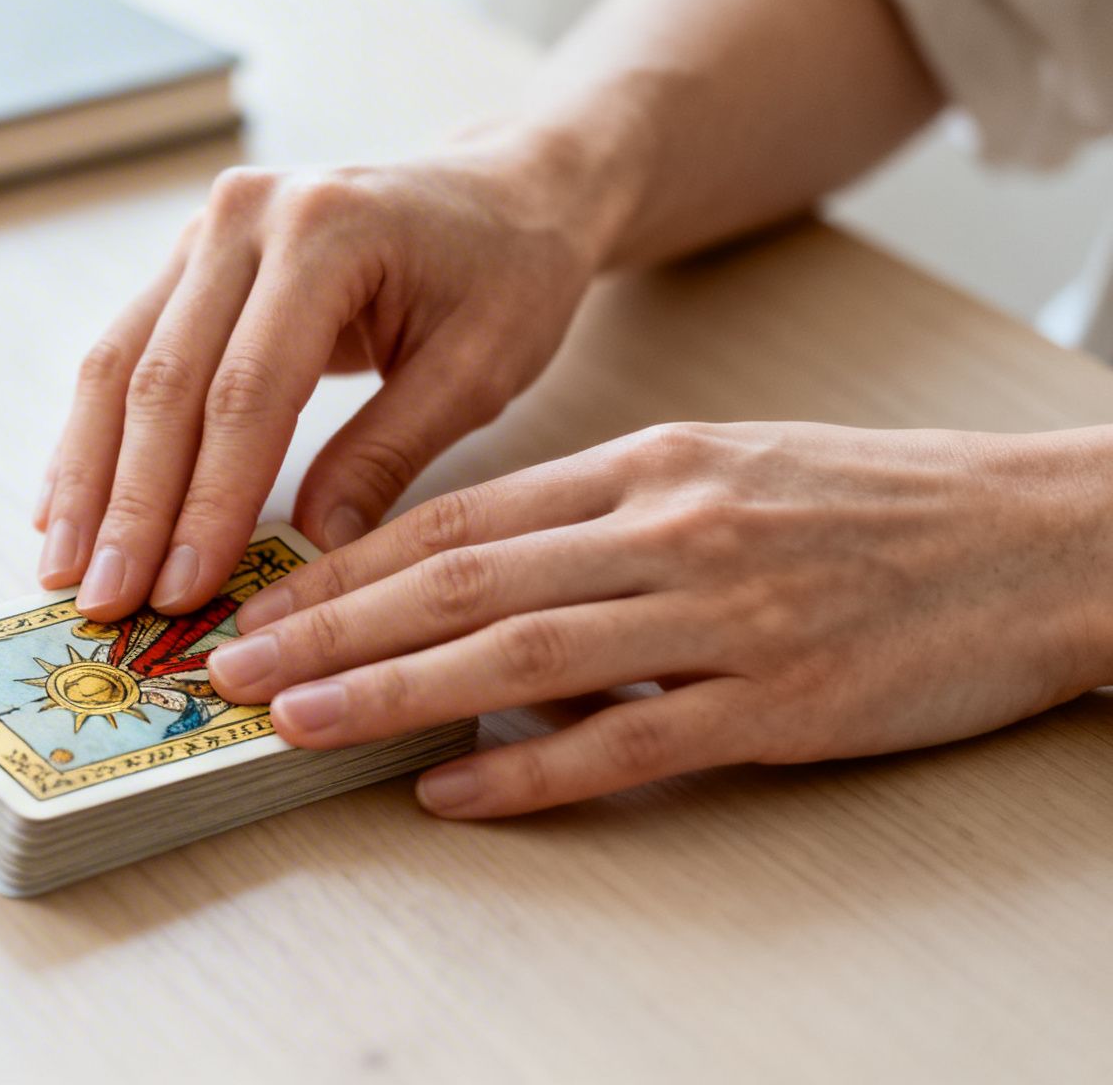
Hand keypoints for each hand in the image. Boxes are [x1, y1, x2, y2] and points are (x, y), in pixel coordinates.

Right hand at [34, 137, 611, 620]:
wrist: (503, 186)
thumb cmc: (508, 274)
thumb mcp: (479, 368)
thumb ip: (388, 454)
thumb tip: (309, 551)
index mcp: (326, 232)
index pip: (246, 390)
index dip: (207, 499)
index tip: (180, 592)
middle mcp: (245, 216)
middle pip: (164, 379)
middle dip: (129, 504)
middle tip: (101, 601)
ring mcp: (204, 230)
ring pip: (120, 365)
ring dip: (87, 478)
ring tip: (63, 573)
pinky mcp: (186, 260)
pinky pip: (123, 352)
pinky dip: (92, 438)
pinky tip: (62, 508)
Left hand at [206, 422, 1112, 816]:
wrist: (1040, 536)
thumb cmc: (871, 507)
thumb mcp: (722, 472)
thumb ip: (596, 520)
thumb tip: (470, 583)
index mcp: (645, 465)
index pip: (457, 520)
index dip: (344, 567)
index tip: (261, 602)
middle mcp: (668, 530)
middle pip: (461, 583)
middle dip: (329, 628)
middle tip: (229, 667)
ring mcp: (724, 615)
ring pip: (521, 658)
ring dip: (393, 694)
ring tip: (296, 723)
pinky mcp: (781, 700)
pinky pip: (629, 745)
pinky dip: (530, 773)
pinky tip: (451, 795)